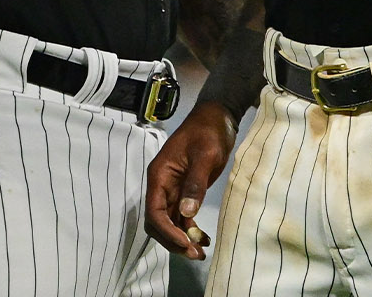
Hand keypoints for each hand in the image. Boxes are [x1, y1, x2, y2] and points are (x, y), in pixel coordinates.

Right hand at [144, 102, 235, 259]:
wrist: (216, 118)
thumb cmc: (208, 132)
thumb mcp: (205, 154)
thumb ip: (195, 183)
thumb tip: (187, 211)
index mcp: (160, 175)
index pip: (154, 211)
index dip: (166, 231)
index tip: (184, 242)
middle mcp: (162, 185)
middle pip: (158, 221)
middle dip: (173, 240)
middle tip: (193, 254)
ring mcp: (172, 189)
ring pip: (170, 222)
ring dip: (182, 239)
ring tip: (200, 253)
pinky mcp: (184, 191)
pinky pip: (182, 216)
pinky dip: (190, 229)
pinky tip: (204, 239)